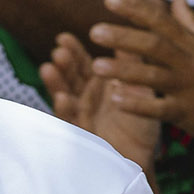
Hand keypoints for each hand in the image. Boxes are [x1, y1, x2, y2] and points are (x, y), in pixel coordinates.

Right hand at [41, 31, 159, 170]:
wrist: (143, 160)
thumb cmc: (143, 124)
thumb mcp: (141, 89)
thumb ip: (133, 64)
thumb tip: (130, 33)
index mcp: (99, 84)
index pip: (81, 63)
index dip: (72, 50)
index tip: (63, 38)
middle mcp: (86, 97)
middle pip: (69, 77)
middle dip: (63, 64)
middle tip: (59, 50)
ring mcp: (81, 115)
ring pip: (64, 95)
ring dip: (56, 82)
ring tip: (50, 68)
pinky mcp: (81, 133)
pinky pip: (71, 120)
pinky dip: (66, 108)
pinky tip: (64, 98)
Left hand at [87, 0, 193, 143]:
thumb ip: (191, 20)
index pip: (162, 20)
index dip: (136, 9)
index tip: (110, 0)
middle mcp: (191, 62)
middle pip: (154, 46)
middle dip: (123, 37)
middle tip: (94, 31)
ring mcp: (189, 88)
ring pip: (153, 77)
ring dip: (123, 71)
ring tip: (96, 66)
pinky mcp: (187, 114)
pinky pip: (159, 109)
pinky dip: (137, 104)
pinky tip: (115, 98)